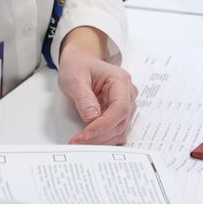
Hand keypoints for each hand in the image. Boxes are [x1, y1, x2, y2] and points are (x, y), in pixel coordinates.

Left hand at [58, 26, 137, 144]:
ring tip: (80, 141)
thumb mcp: (75, 78)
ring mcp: (125, 105)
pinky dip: (103, 139)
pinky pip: (116, 131)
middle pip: (121, 122)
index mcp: (120, 80)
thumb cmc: (79, 66)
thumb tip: (92, 117)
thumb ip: (84, 98)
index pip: (119, 108)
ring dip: (101, 140)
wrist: (80, 62)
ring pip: (120, 130)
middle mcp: (127, 94)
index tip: (85, 134)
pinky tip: (89, 140)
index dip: (104, 125)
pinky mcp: (119, 115)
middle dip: (100, 136)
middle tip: (77, 141)